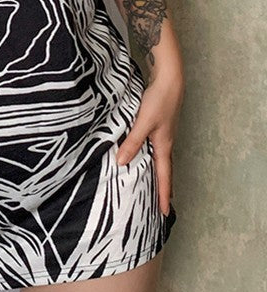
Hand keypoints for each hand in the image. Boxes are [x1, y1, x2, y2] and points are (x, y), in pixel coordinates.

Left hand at [115, 72, 184, 216]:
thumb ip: (132, 142)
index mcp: (164, 146)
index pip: (164, 176)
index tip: (165, 213)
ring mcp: (163, 133)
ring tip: (152, 186)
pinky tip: (143, 156)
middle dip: (163, 188)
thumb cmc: (158, 100)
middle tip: (161, 206)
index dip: (164, 195)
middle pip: (165, 170)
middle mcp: (165, 142)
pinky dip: (151, 157)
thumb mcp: (143, 123)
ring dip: (157, 173)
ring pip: (160, 159)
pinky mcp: (159, 124)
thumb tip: (121, 163)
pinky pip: (155, 147)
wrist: (169, 78)